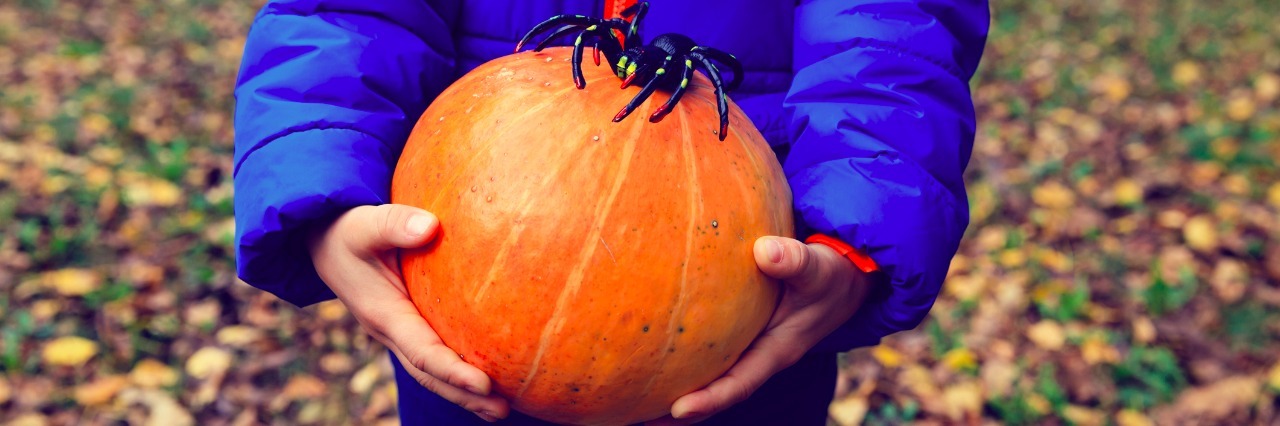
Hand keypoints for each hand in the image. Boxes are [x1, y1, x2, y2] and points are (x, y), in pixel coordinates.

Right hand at [307, 204, 509, 421]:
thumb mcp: (366, 223)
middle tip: (503, 411)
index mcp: (384, 314)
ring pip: (431, 371)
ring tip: (501, 409)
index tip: (484, 384)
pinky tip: (487, 377)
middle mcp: (391, 332)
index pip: (422, 352)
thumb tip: (430, 226)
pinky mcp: (408, 327)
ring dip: (463, 393)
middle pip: (429, 374)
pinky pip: (434, 354)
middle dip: (464, 395)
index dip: (452, 371)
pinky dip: (457, 372)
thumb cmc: (349, 231)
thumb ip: (395, 224)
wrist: (325, 243)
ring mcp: (399, 333)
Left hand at [648, 236, 871, 424]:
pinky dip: (679, 357)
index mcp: (776, 351)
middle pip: (714, 391)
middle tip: (633, 417)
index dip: (709, 399)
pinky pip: (706, 352)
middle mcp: (758, 356)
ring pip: (707, 374)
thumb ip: (795, 260)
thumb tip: (764, 252)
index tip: (675, 410)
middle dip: (676, 410)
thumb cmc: (830, 274)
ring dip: (671, 387)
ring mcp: (747, 347)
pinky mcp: (738, 333)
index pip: (739, 384)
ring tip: (628, 398)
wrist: (843, 276)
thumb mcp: (819, 268)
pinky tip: (647, 349)